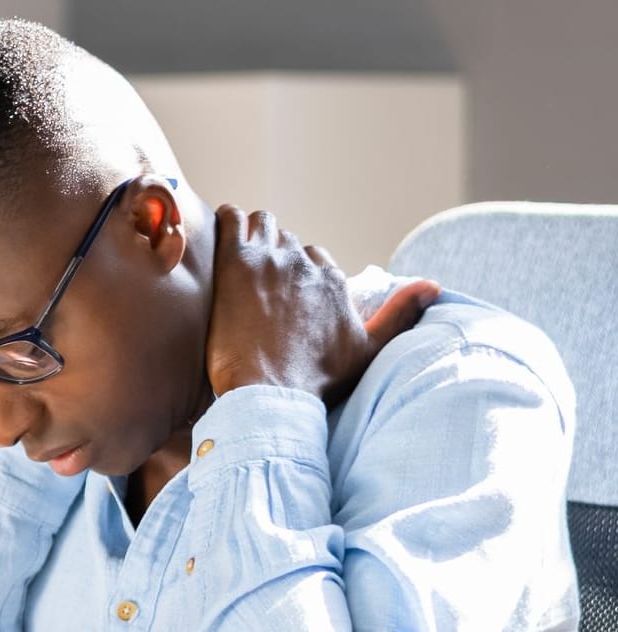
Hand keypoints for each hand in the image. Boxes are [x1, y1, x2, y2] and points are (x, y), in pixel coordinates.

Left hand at [206, 205, 440, 404]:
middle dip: (273, 256)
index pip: (315, 258)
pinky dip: (225, 222)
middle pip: (287, 241)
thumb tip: (433, 286)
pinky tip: (217, 240)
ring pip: (262, 225)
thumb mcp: (369, 350)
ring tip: (236, 261)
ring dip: (251, 237)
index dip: (297, 273)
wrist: (270, 392)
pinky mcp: (237, 262)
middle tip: (252, 282)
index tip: (282, 292)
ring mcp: (271, 260)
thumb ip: (400, 315)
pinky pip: (231, 219)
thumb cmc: (316, 380)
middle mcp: (305, 264)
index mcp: (333, 281)